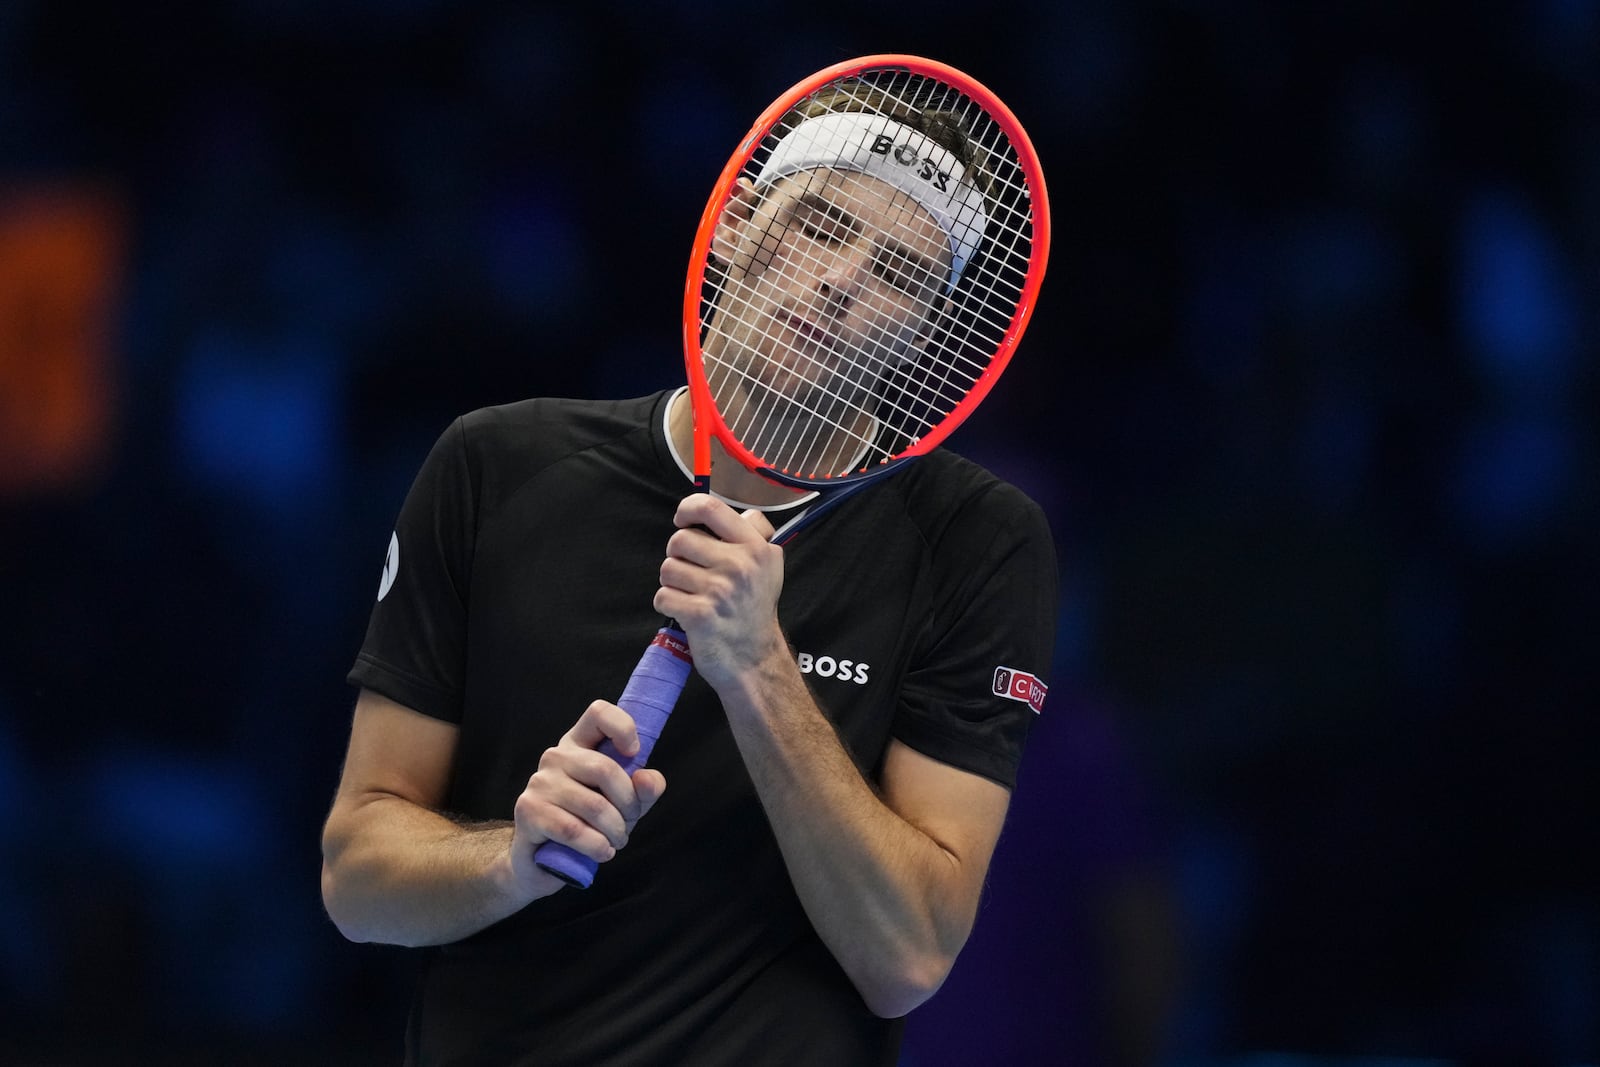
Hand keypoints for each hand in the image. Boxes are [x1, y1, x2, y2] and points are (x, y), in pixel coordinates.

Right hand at [507, 700, 666, 894]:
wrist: (542, 861)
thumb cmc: (588, 824)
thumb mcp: (625, 805)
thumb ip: (644, 790)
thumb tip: (648, 779)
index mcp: (579, 744)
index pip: (599, 713)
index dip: (622, 727)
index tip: (634, 754)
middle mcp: (556, 756)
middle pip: (605, 769)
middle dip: (628, 805)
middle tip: (627, 825)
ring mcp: (539, 782)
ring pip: (594, 806)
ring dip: (615, 832)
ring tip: (614, 842)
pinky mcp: (529, 811)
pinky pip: (574, 830)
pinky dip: (596, 846)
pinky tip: (601, 852)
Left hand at [654, 494, 786, 692]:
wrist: (754, 660)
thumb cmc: (753, 610)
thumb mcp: (768, 566)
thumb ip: (750, 533)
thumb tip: (711, 511)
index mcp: (756, 548)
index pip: (711, 507)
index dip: (688, 509)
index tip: (683, 521)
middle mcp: (740, 565)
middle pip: (680, 539)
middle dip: (678, 556)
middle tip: (692, 573)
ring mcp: (719, 590)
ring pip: (668, 568)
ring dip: (672, 582)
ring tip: (691, 594)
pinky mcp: (699, 614)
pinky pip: (662, 595)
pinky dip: (667, 604)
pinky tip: (685, 612)